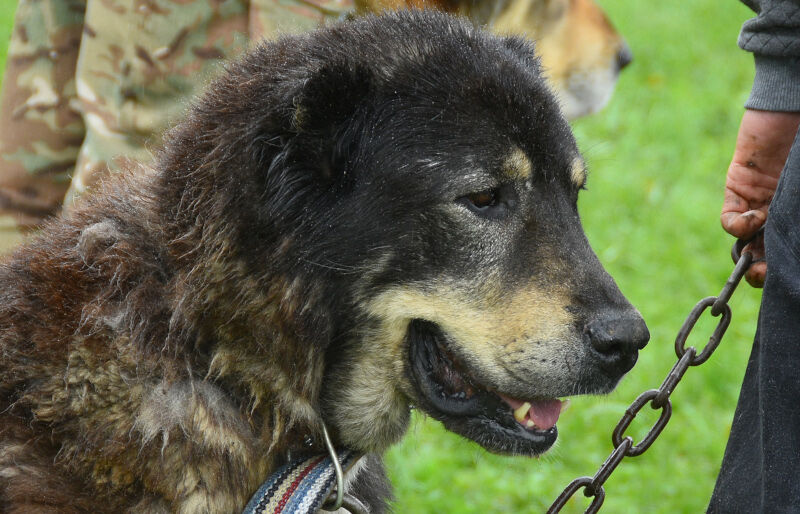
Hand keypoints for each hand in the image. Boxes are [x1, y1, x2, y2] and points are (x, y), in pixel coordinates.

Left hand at [721, 109, 799, 286]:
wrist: (796, 103)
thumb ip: (798, 213)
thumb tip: (794, 242)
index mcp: (797, 211)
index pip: (788, 248)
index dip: (786, 267)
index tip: (786, 277)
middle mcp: (780, 210)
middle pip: (766, 251)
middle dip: (762, 270)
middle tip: (762, 275)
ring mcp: (758, 201)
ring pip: (746, 241)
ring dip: (748, 254)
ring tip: (754, 260)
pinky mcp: (738, 187)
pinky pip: (730, 218)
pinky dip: (736, 226)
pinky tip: (749, 220)